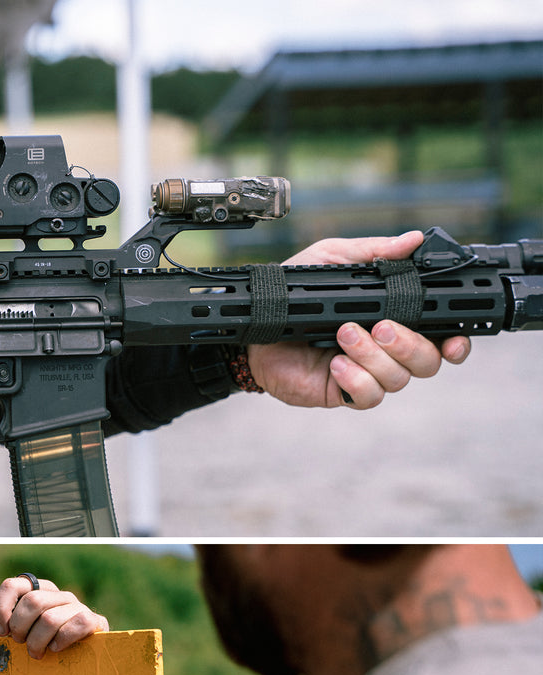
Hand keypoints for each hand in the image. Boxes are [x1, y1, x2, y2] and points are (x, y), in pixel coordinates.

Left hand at [0, 576, 108, 658]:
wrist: (82, 657)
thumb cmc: (46, 642)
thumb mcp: (21, 630)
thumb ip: (3, 616)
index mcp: (38, 590)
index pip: (13, 585)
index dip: (2, 608)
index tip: (0, 631)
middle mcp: (58, 594)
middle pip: (32, 602)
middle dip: (20, 628)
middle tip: (20, 643)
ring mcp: (77, 606)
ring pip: (50, 618)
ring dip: (38, 641)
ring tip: (36, 653)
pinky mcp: (94, 621)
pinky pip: (75, 625)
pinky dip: (61, 641)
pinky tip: (56, 649)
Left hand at [247, 231, 470, 408]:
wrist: (255, 329)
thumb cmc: (296, 296)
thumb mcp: (334, 262)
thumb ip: (373, 253)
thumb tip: (412, 240)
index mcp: (395, 318)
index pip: (441, 336)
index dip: (456, 341)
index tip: (455, 337)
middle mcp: (387, 350)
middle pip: (428, 361)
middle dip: (409, 344)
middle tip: (379, 326)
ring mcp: (367, 374)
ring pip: (399, 378)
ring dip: (374, 356)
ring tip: (343, 335)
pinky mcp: (343, 393)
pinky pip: (368, 396)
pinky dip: (356, 380)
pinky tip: (336, 364)